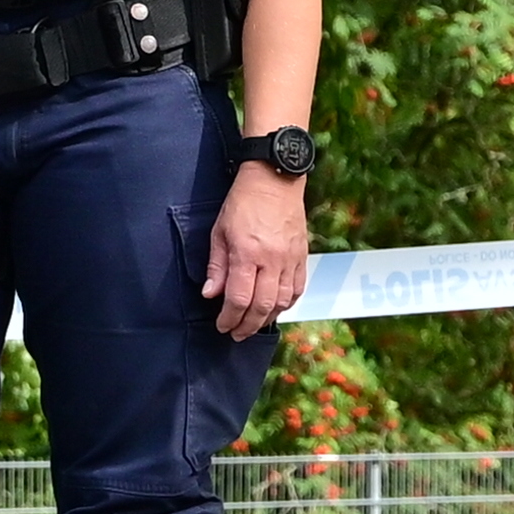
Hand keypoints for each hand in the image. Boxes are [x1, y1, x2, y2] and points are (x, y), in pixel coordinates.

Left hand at [203, 160, 307, 338]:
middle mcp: (272, 260)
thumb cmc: (242, 203)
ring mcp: (290, 259)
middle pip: (262, 307)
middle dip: (247, 325)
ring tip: (253, 324)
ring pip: (282, 302)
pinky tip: (275, 308)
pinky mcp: (302, 256)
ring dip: (267, 319)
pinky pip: (298, 289)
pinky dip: (287, 304)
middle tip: (236, 333)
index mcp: (247, 253)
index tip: (222, 326)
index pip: (238, 298)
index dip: (229, 318)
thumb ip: (217, 266)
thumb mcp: (219, 231)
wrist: (274, 179)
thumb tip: (210, 294)